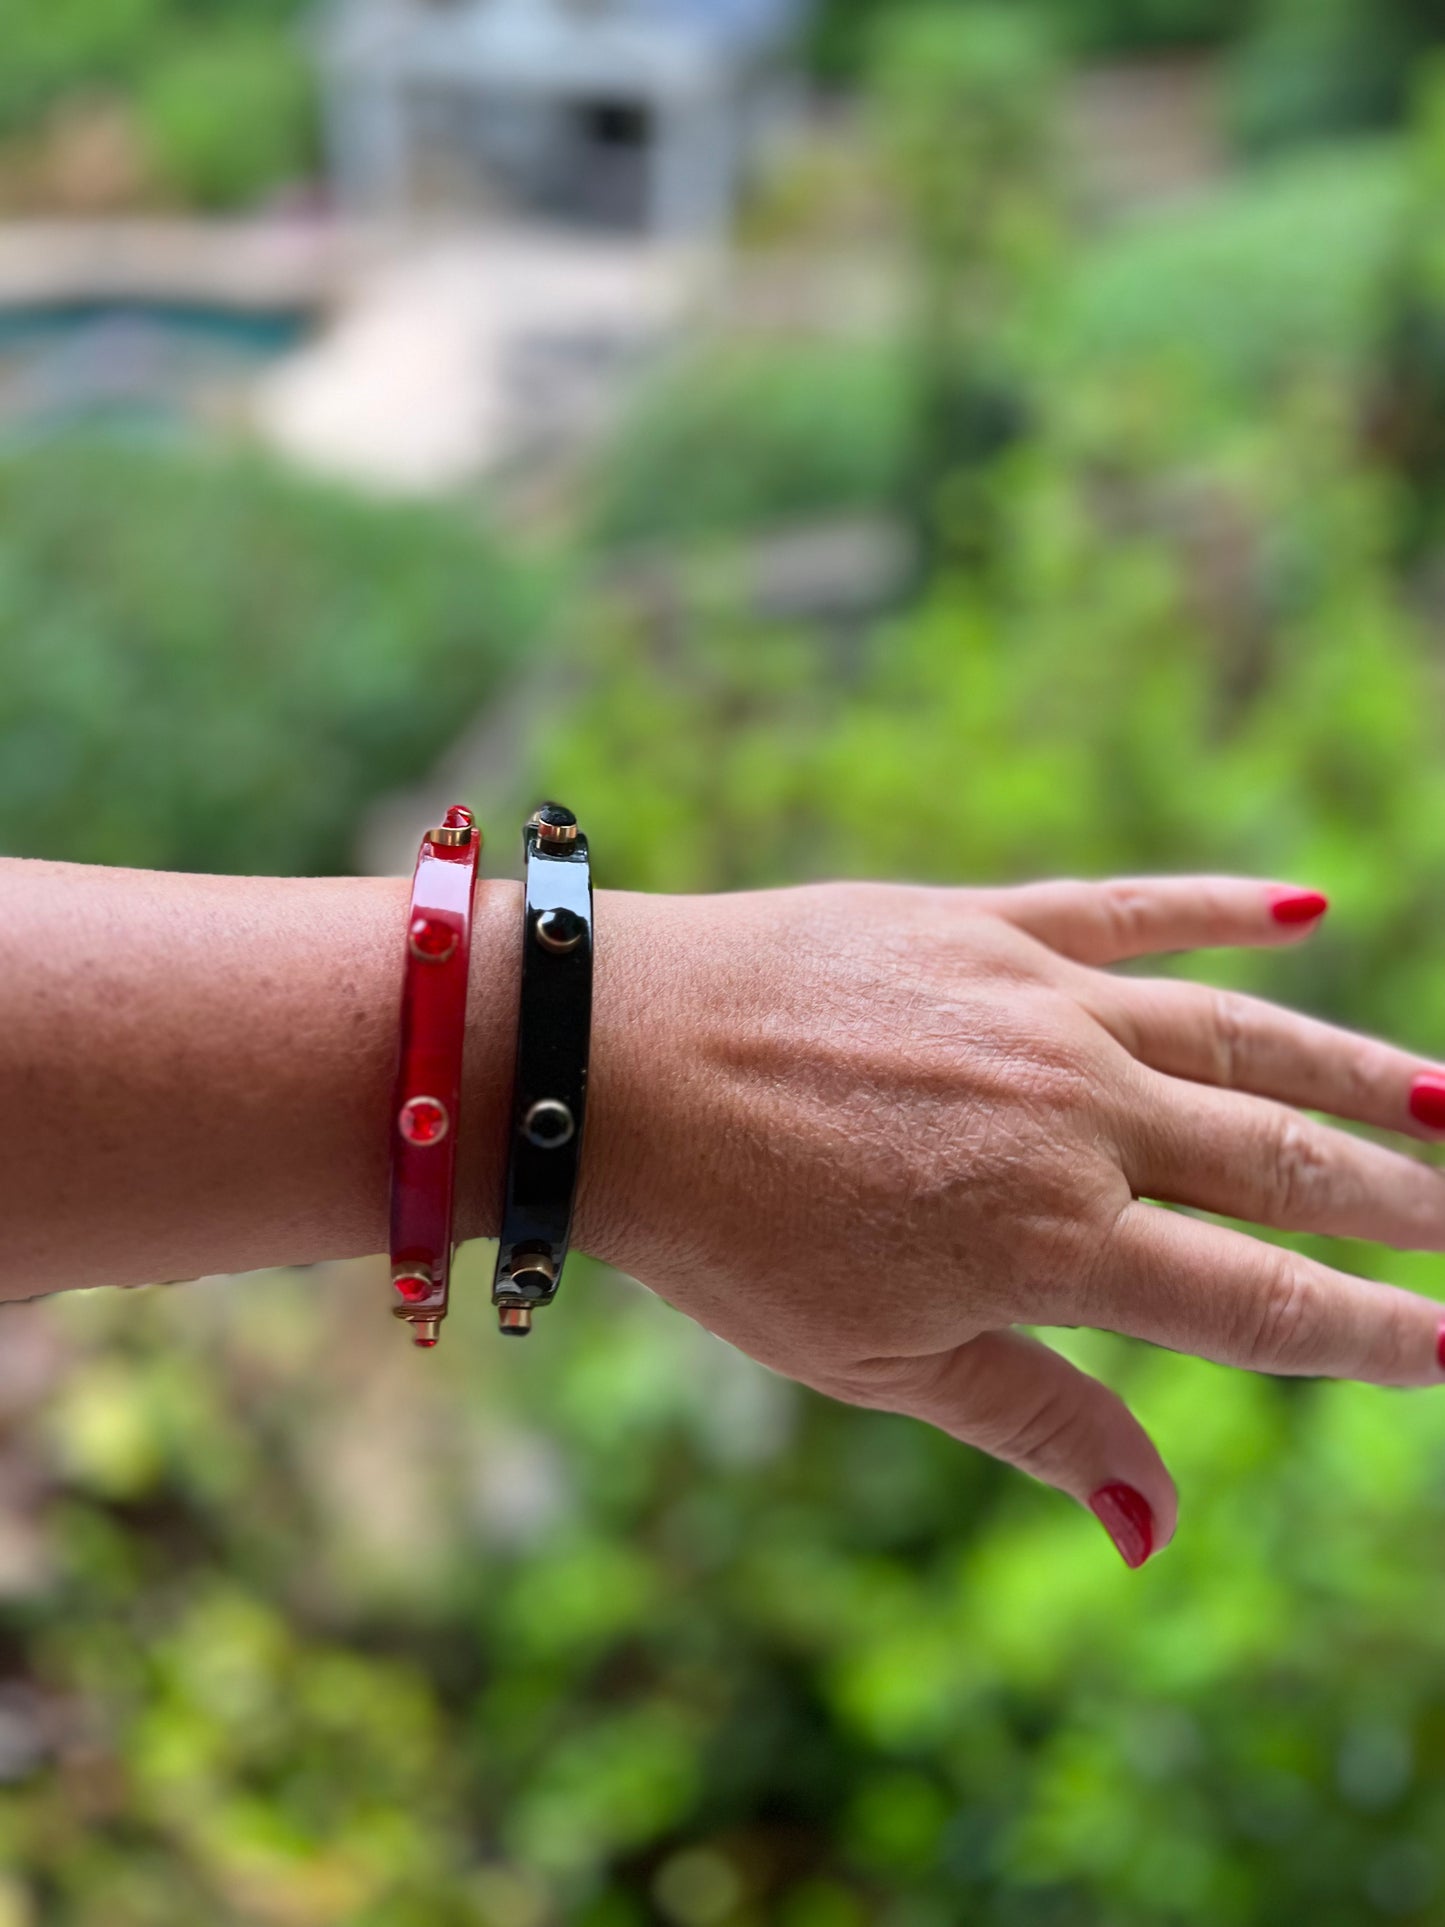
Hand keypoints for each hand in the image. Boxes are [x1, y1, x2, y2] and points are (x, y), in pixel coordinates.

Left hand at [579, 877, 1444, 1566]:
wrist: (611, 1066)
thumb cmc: (729, 1235)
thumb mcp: (879, 1362)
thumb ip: (1037, 1425)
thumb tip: (1161, 1529)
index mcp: (1053, 1245)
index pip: (1260, 1303)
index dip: (1371, 1334)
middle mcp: (1077, 1116)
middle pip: (1282, 1164)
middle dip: (1397, 1203)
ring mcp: (1037, 1006)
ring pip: (1240, 1036)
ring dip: (1354, 1071)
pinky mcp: (984, 924)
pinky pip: (1130, 910)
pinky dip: (1220, 905)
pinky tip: (1303, 904)